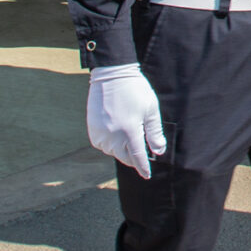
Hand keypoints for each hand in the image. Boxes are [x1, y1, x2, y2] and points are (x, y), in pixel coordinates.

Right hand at [86, 64, 166, 178]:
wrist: (112, 75)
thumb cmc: (135, 91)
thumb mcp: (150, 110)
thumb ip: (155, 132)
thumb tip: (158, 151)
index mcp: (130, 132)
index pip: (138, 157)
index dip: (143, 167)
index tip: (147, 175)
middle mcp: (113, 136)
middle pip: (125, 157)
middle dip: (134, 158)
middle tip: (141, 155)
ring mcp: (101, 133)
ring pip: (113, 152)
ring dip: (121, 151)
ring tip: (129, 140)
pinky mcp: (92, 128)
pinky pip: (102, 144)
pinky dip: (109, 144)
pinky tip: (116, 135)